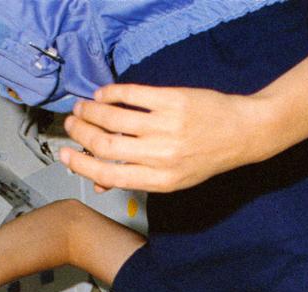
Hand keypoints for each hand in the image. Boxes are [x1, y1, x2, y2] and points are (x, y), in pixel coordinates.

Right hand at [59, 83, 273, 192]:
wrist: (243, 134)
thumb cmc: (206, 158)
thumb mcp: (173, 179)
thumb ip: (137, 179)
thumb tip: (99, 182)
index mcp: (160, 180)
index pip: (109, 174)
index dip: (81, 164)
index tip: (64, 155)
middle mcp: (162, 156)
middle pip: (106, 145)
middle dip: (81, 133)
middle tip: (72, 124)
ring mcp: (167, 126)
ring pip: (114, 117)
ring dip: (91, 110)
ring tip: (83, 107)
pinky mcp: (173, 101)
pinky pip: (132, 94)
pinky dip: (112, 92)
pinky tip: (104, 94)